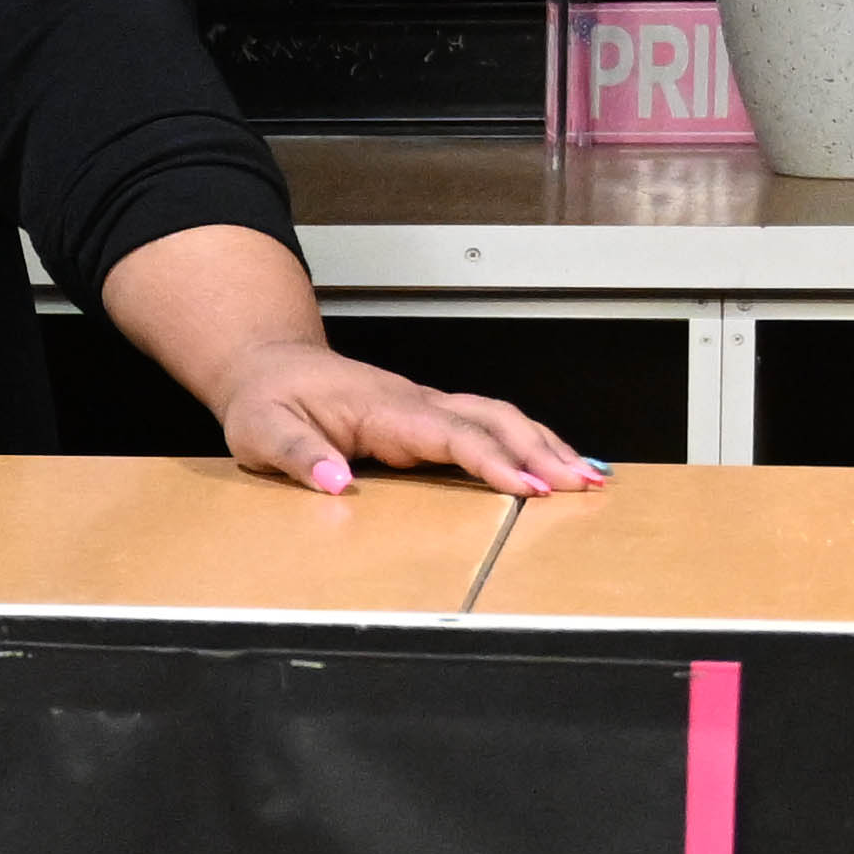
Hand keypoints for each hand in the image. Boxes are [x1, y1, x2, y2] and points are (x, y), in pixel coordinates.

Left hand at [205, 339, 597, 499]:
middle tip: (584, 485)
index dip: (494, 461)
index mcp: (383, 409)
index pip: (451, 435)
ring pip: (499, 418)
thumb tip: (335, 482)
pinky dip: (526, 442)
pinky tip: (553, 461)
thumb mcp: (263, 431)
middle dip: (543, 451)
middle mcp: (414, 403)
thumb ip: (299, 455)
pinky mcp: (426, 418)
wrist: (267, 366)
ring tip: (589, 477)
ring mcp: (425, 408)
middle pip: (493, 420)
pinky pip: (486, 426)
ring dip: (545, 445)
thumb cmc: (266, 399)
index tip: (530, 487)